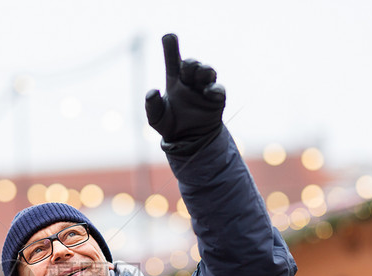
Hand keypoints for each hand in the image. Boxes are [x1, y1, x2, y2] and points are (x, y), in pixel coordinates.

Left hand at [145, 34, 225, 153]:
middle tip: (185, 71)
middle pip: (192, 64)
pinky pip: (219, 89)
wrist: (188, 142)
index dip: (171, 47)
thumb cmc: (171, 126)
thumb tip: (152, 91)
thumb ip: (152, 105)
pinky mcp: (216, 100)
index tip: (168, 36)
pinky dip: (214, 88)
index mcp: (175, 82)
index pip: (173, 61)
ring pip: (207, 71)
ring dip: (203, 70)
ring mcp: (204, 89)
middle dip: (190, 64)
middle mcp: (190, 82)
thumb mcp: (156, 118)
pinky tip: (207, 91)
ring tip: (198, 76)